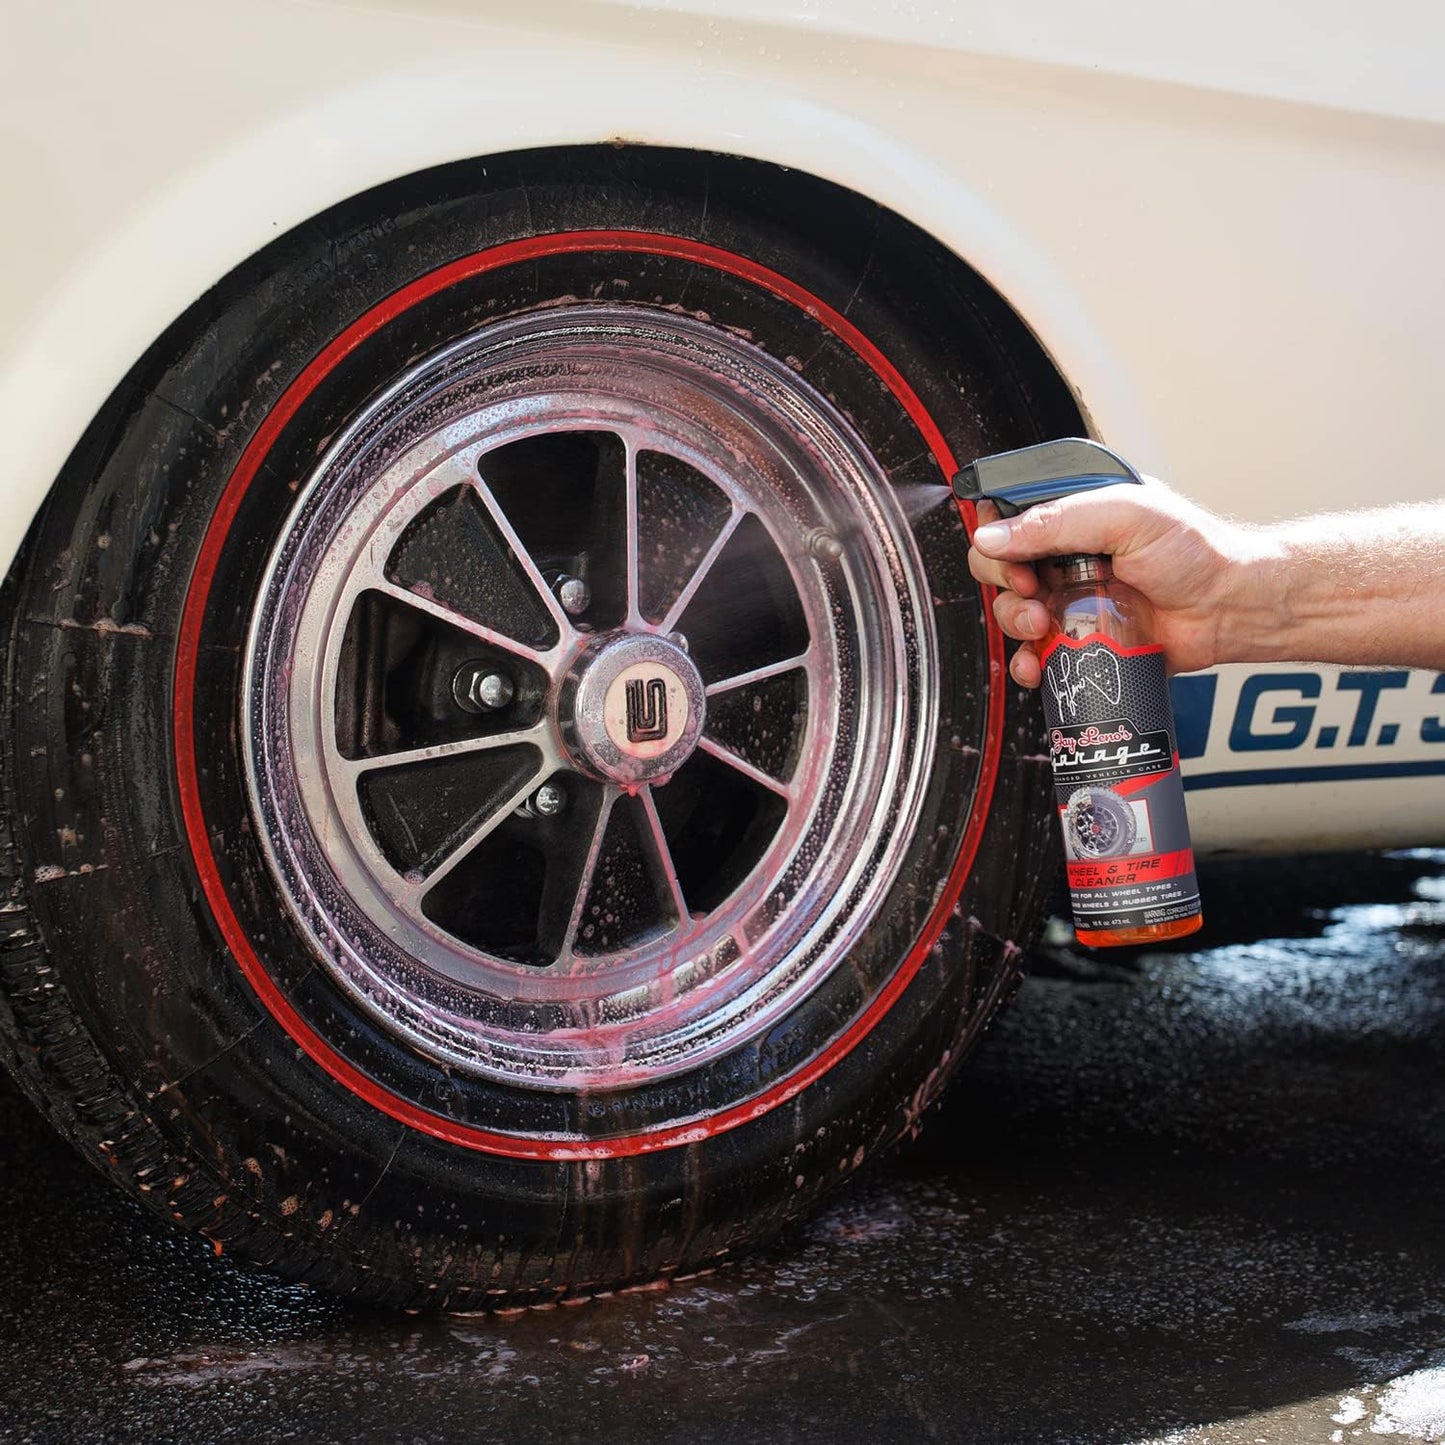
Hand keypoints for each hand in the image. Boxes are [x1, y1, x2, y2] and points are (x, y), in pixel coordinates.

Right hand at [966, 478, 1246, 687]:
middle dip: (1005, 584)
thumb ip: (1056, 521)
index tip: (1016, 557)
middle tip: (1031, 591)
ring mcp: (1071, 599)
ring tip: (1043, 626)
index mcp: (1074, 516)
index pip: (1008, 518)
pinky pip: (1036, 654)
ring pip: (1012, 612)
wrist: (1231, 607)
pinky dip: (1027, 662)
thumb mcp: (1124, 514)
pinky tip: (1037, 663)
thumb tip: (992, 536)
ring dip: (1014, 622)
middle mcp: (1066, 556)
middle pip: (1000, 567)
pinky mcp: (1081, 641)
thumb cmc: (1195, 551)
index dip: (998, 538)